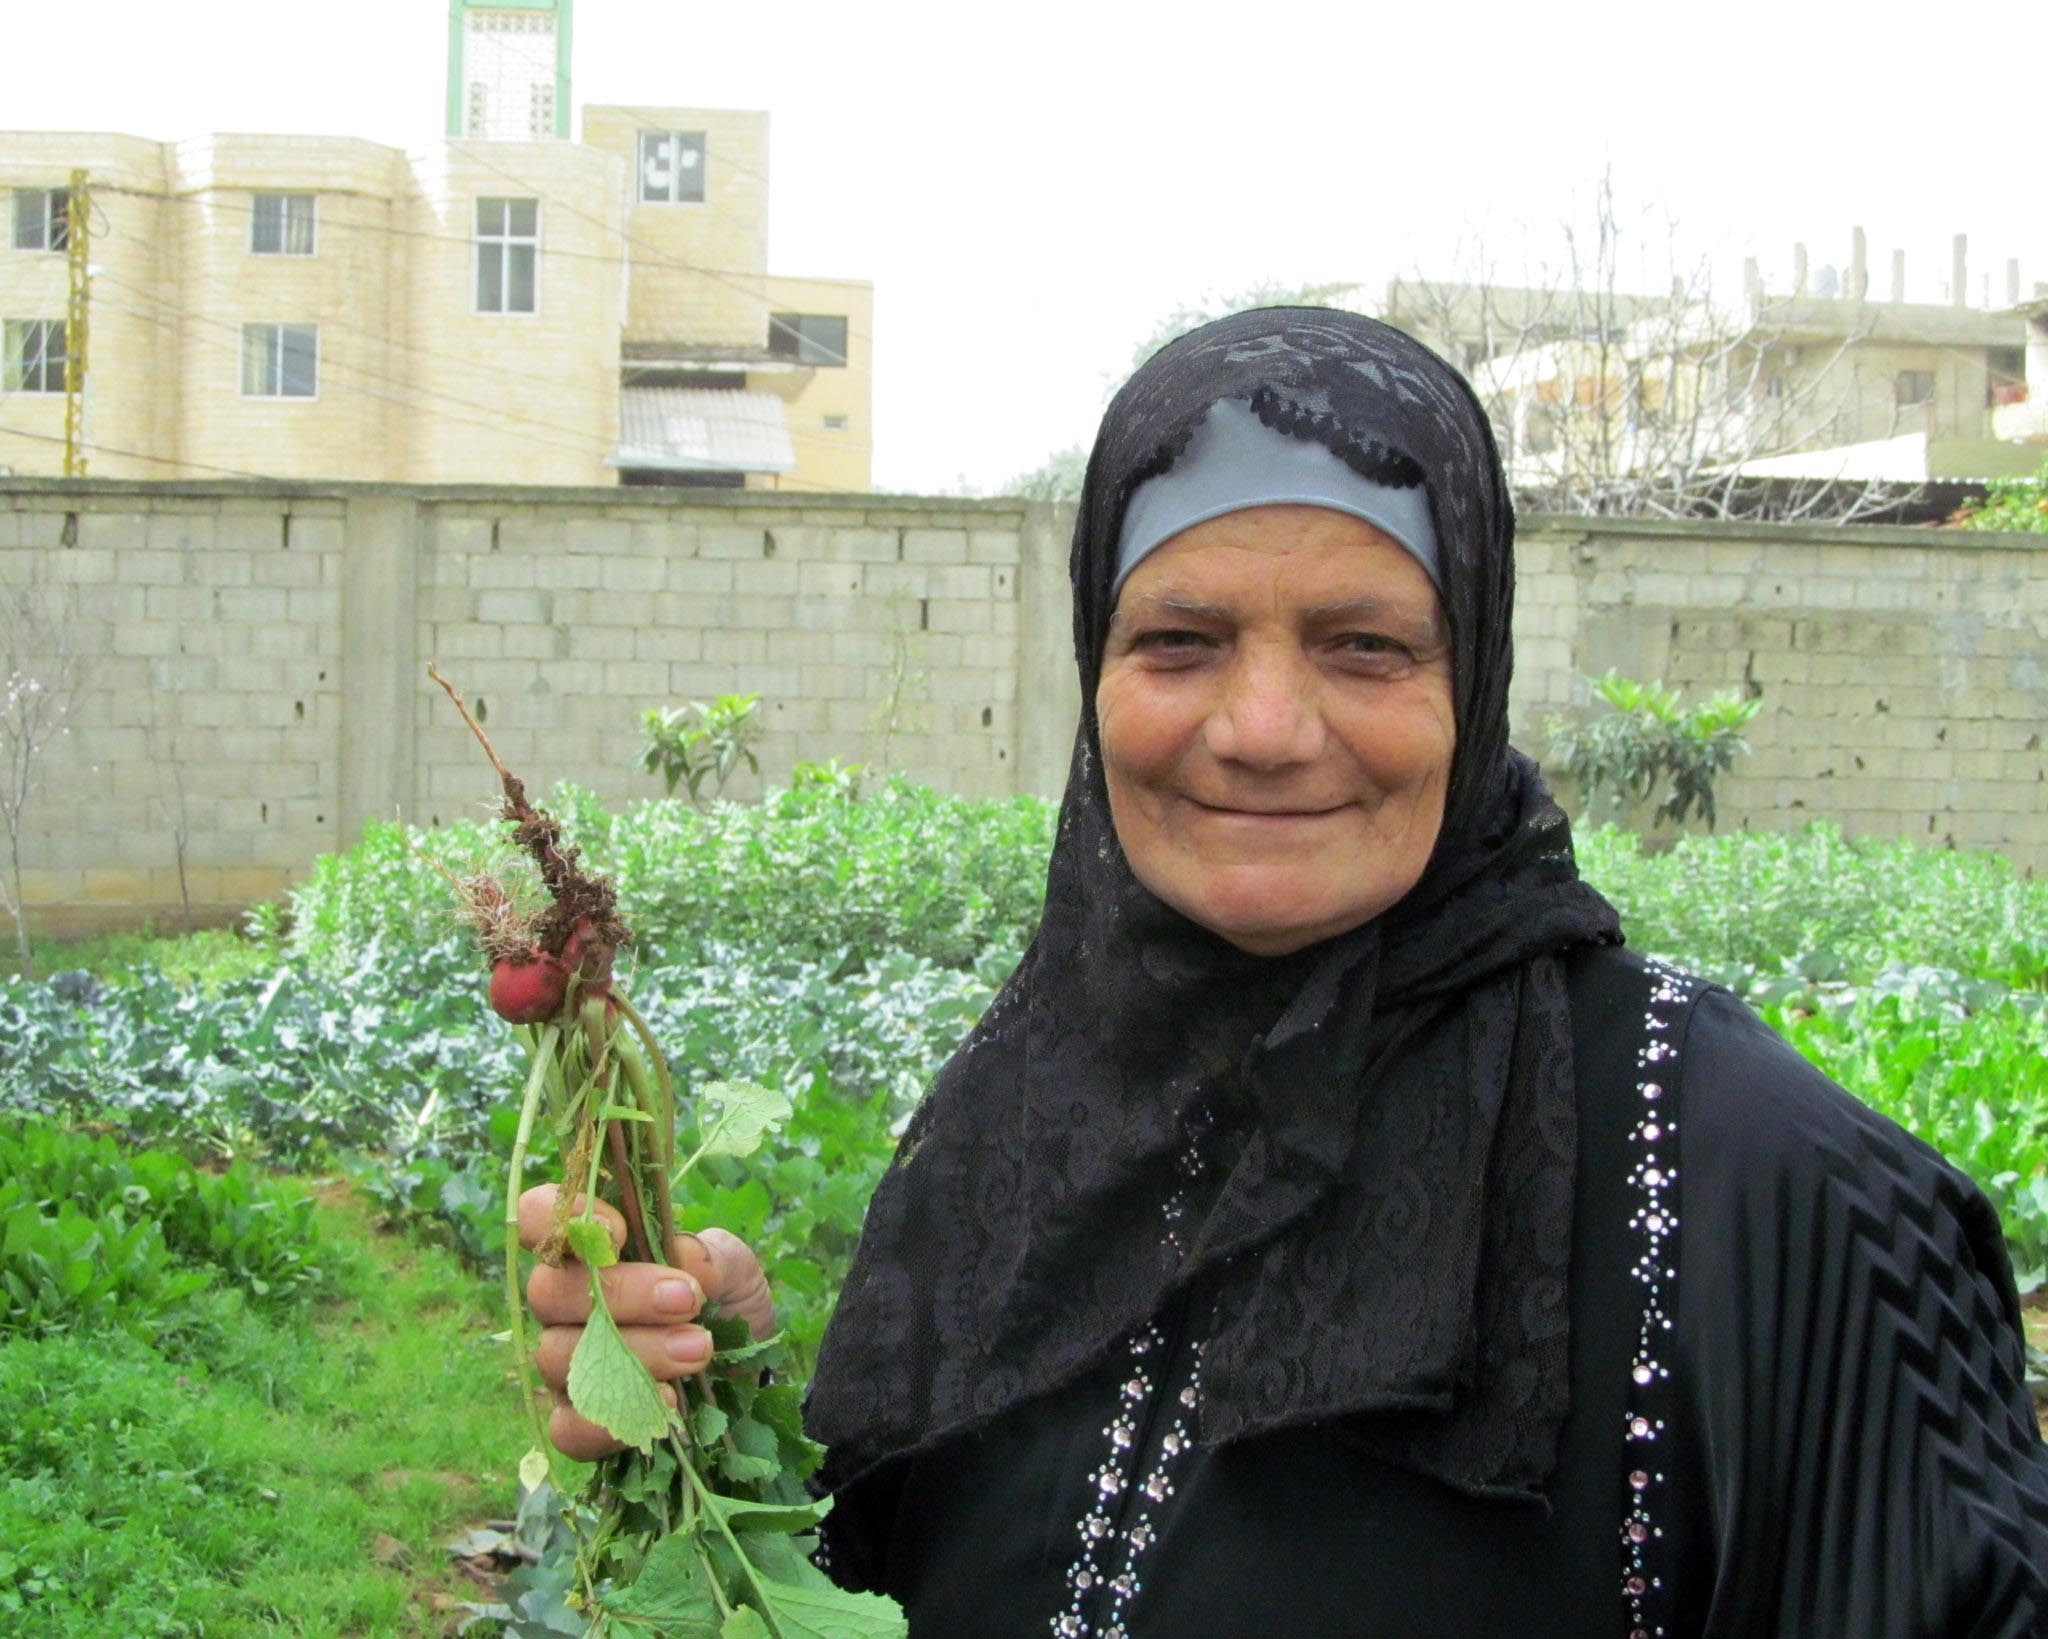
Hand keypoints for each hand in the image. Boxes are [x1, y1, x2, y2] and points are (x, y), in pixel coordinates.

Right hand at [518, 1184, 775, 1461]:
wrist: (746, 1372)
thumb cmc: (724, 1303)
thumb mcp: (733, 1268)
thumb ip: (710, 1255)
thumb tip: (684, 1258)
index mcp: (591, 1250)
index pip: (539, 1217)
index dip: (563, 1218)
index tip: (619, 1231)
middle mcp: (564, 1304)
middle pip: (549, 1291)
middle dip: (623, 1294)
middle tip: (687, 1299)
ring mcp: (564, 1365)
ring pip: (557, 1354)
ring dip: (634, 1352)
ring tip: (698, 1350)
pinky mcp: (577, 1422)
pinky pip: (565, 1427)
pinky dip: (611, 1421)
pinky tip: (667, 1404)